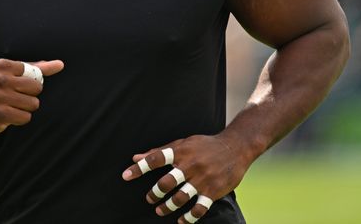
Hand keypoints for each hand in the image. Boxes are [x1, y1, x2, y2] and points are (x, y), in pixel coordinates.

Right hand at [0, 58, 63, 134]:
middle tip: (17, 97)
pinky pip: (25, 117)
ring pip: (32, 104)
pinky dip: (21, 118)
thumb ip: (37, 68)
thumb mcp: (13, 73)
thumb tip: (60, 64)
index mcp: (3, 65)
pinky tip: (10, 115)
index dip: (32, 82)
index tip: (19, 85)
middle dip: (31, 96)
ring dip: (26, 109)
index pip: (35, 73)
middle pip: (36, 88)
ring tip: (13, 106)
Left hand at [121, 135, 243, 222]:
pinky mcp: (213, 191)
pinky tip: (181, 220)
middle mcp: (190, 165)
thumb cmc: (204, 145)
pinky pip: (199, 209)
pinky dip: (189, 218)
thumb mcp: (182, 143)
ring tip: (160, 210)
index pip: (155, 159)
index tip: (125, 176)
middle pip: (166, 183)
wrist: (235, 147)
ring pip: (180, 198)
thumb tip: (135, 157)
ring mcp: (202, 179)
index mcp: (181, 151)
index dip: (139, 168)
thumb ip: (159, 152)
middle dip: (154, 193)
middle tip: (149, 198)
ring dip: (167, 207)